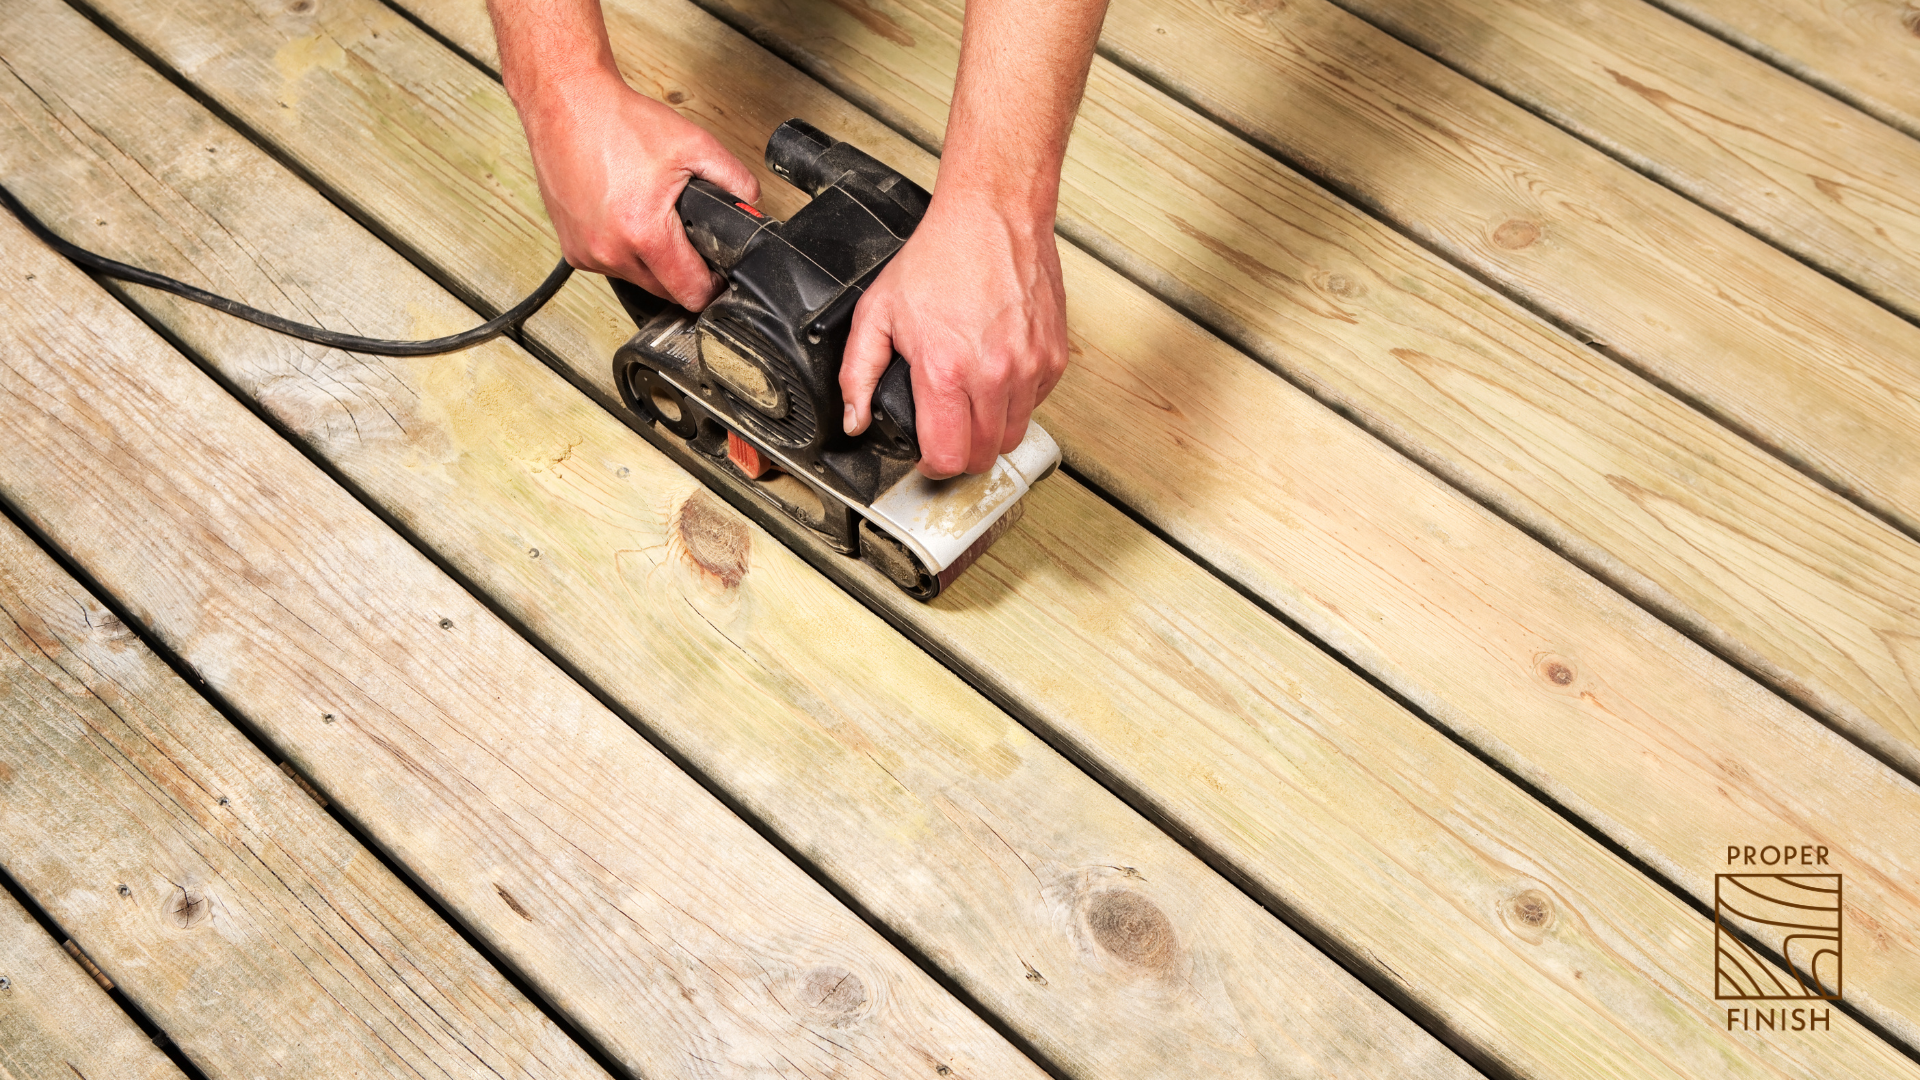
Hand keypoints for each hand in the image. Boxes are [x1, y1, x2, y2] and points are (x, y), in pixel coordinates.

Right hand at [518, 70, 758, 309]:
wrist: (566, 104)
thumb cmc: (618, 122)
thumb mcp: (694, 144)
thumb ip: (734, 179)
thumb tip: (753, 205)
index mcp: (644, 233)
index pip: (691, 293)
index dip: (712, 284)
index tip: (716, 270)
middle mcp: (610, 251)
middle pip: (665, 292)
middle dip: (682, 269)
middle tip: (684, 232)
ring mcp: (586, 254)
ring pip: (637, 280)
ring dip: (651, 260)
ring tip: (651, 217)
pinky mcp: (571, 250)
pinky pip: (611, 266)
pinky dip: (623, 250)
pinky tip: (625, 217)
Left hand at [839, 190, 1068, 477]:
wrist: (993, 216)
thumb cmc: (941, 257)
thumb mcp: (878, 312)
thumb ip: (857, 373)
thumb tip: (855, 418)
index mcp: (946, 370)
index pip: (949, 456)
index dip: (933, 466)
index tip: (927, 457)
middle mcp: (994, 374)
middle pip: (985, 456)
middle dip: (962, 455)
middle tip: (947, 435)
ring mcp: (1030, 367)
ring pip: (1014, 435)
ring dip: (991, 432)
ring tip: (971, 406)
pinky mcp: (1053, 357)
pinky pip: (1037, 404)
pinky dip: (1017, 402)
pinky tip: (996, 378)